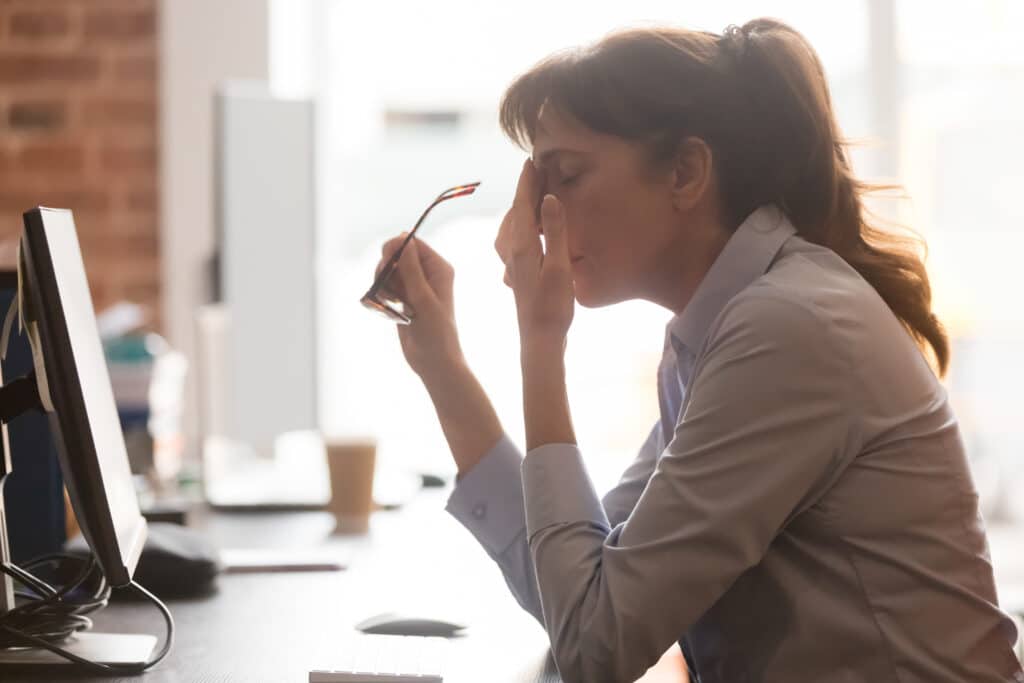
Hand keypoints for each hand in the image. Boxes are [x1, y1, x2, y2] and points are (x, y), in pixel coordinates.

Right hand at [374, 235, 463, 379]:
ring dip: (383, 284)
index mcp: (438, 268)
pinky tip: (388, 308)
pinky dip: (382, 294)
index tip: (387, 265)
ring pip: (388, 271)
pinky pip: (385, 286)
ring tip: (391, 302)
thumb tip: (403, 239)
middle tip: (389, 289)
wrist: (434, 362)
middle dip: (387, 268)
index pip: (412, 244)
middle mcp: (426, 274)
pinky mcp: (403, 299)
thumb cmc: (436, 332)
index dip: (396, 249)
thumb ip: (411, 269)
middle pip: (396, 255)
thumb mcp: (423, 298)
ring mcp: (413, 286)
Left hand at [494, 160, 574, 346]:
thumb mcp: (559, 266)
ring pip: (513, 224)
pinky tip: (530, 226)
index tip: (531, 160)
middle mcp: (512, 250)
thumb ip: (555, 231)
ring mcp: (512, 261)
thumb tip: (549, 197)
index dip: (527, 181)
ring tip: (535, 192)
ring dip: (523, 205)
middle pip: (516, 210)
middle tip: (537, 169)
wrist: (539, 338)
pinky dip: (522, 222)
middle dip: (525, 189)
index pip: (523, 203)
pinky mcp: (517, 270)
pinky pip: (515, 236)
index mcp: (522, 245)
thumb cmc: (553, 306)